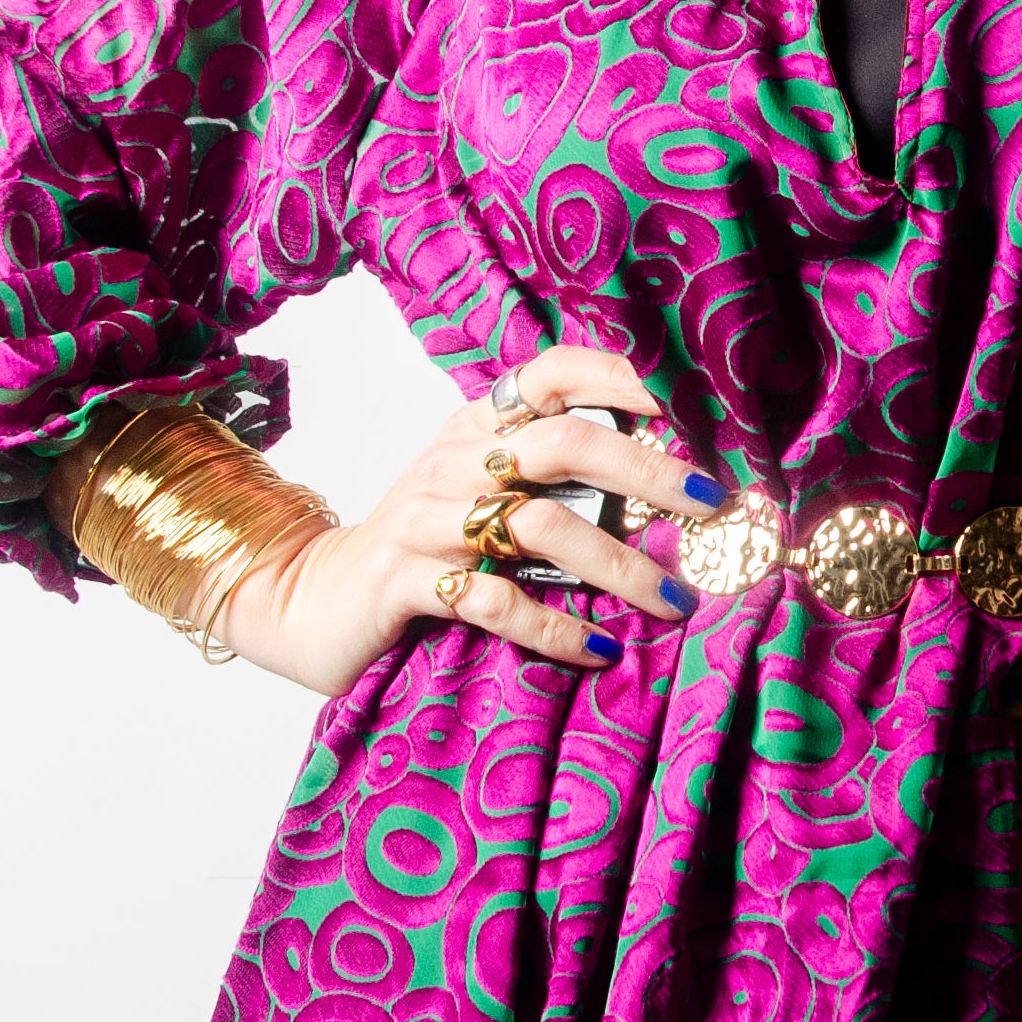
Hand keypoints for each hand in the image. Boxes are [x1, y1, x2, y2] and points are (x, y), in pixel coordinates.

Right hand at [215, 344, 729, 698]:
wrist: (311, 597)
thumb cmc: (420, 544)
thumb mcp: (473, 487)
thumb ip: (545, 469)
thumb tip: (665, 474)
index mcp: (475, 425)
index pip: (549, 371)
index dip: (616, 375)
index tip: (682, 403)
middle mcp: (454, 460)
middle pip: (564, 442)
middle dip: (646, 471)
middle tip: (709, 503)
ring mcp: (427, 519)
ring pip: (540, 525)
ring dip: (619, 565)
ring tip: (675, 598)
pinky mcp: (406, 582)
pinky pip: (496, 601)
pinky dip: (556, 627)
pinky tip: (601, 649)